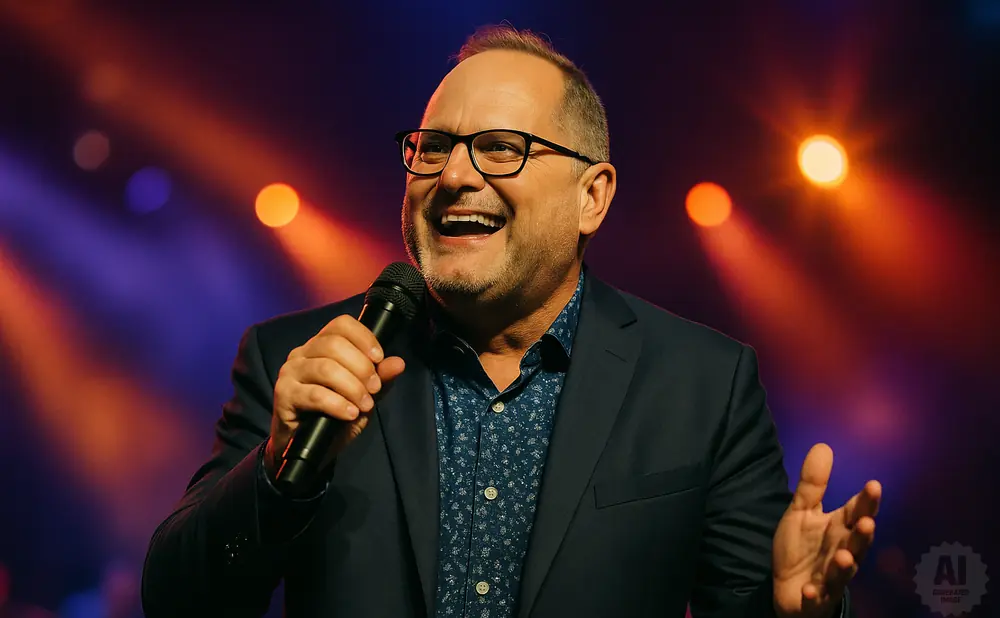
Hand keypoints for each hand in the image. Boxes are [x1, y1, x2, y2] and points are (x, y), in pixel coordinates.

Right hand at [265, 314, 405, 478]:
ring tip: (365, 404)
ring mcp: (290, 373)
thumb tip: (399, 363)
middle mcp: (302, 353)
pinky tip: (350, 414)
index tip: (379, 358)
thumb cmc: (334, 416)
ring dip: (352, 387)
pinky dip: (338, 404)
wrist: (308, 447)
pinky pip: (314, 394)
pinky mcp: (284, 396)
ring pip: (326, 368)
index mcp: (321, 345)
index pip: (341, 324)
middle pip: (334, 344)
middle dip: (362, 367)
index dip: (364, 337)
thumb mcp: (363, 396)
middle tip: (375, 389)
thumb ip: (380, 379)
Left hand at [772, 443, 880, 617]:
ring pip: (842, 573)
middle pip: (856, 544)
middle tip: (867, 522)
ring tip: (845, 557)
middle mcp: (841, 552)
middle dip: (862, 535)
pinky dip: (815, 594)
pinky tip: (810, 590)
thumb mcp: (802, 512)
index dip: (865, 502)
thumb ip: (813, 484)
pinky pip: (817, 598)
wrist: (789, 589)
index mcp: (839, 530)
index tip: (873, 485)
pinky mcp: (816, 598)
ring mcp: (831, 578)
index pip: (856, 512)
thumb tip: (823, 445)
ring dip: (845, 566)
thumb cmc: (802, 549)